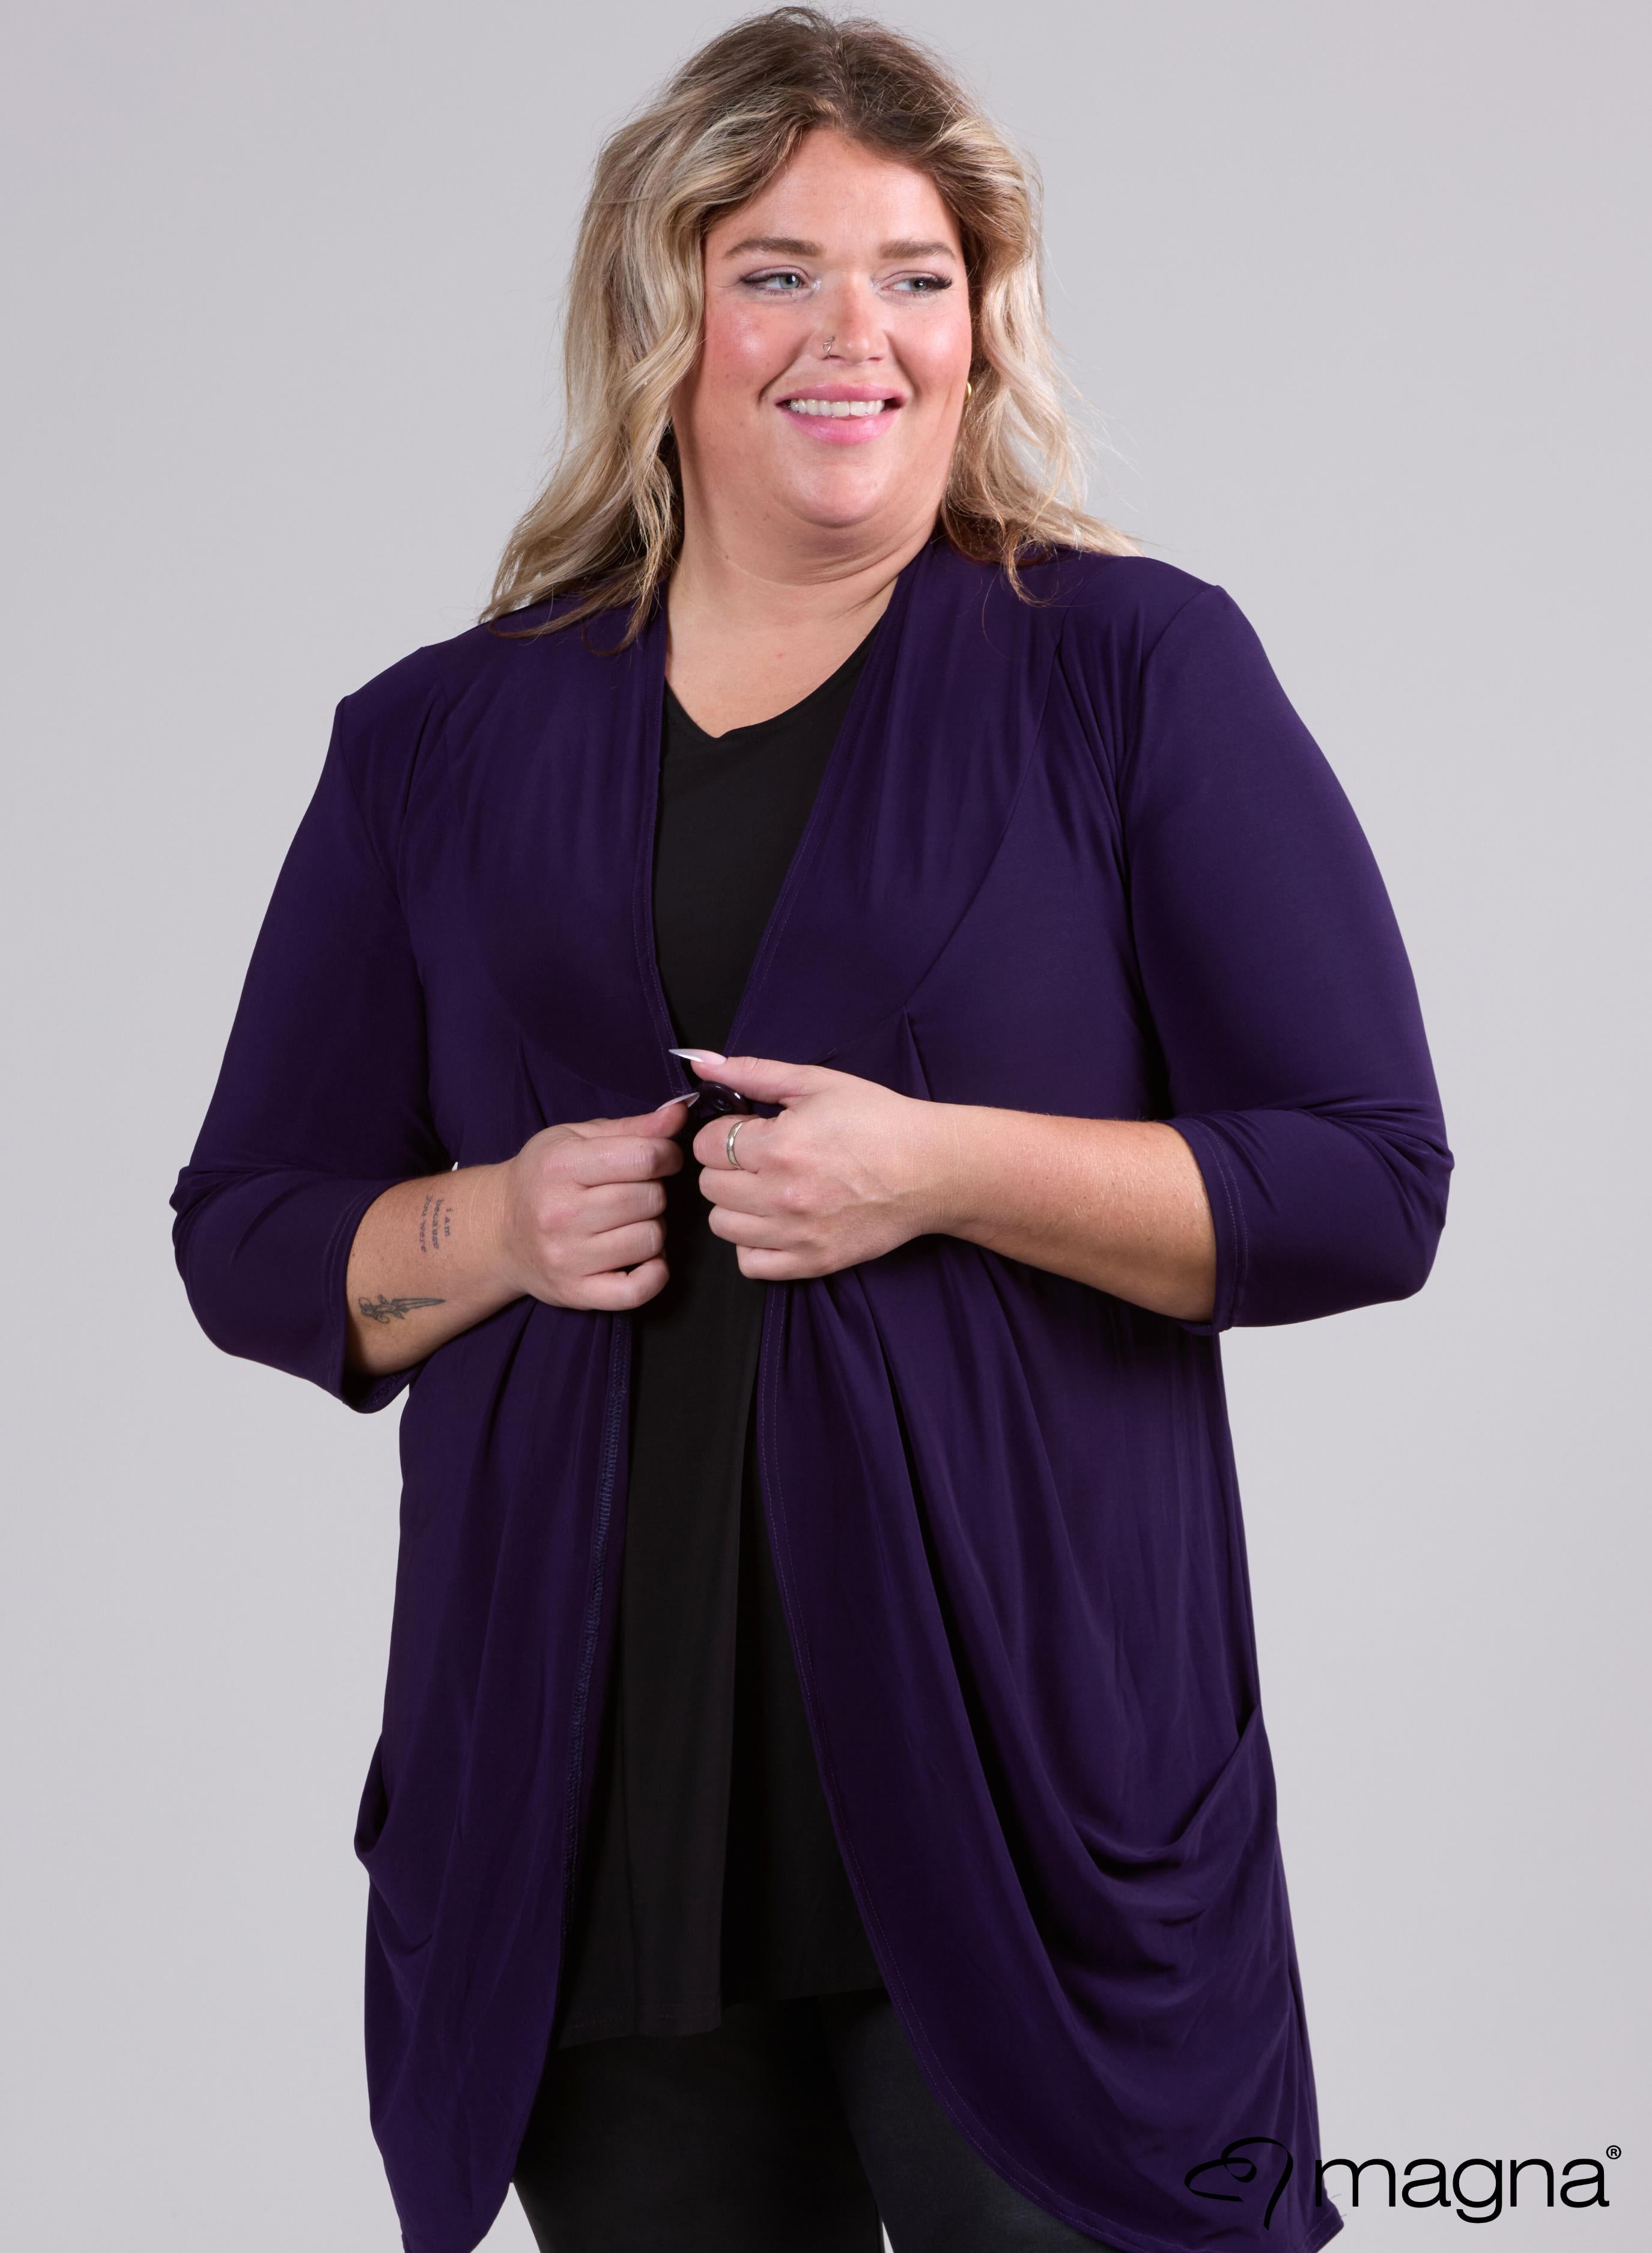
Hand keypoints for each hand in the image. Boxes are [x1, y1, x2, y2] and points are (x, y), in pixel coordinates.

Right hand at [492, 1098, 689, 1309]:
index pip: (645, 1157)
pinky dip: (655, 1274)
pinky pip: (638, 1290)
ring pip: (650, 1240)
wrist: (497, 1230)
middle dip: (654, 1191)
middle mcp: (560, 1213)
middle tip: (635, 1192)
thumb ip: (632, 1127)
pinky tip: (646, 1258)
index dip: (667, 1155)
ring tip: (630, 1222)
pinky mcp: (576, 1292)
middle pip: (651, 1199)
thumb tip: (679, 1112)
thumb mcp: (576, 1138)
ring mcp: (567, 1257)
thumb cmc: (544, 1177)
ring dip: (652, 1229)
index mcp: (561, 1165)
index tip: (661, 1159)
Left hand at [684, 1052, 947, 1280]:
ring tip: (767, 1189)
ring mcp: (796, 1234)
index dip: (723, 1132)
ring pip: (722, 1225)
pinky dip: (753, 1244)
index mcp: (779, 1147)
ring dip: (737, 1205)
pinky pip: (750, 1264)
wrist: (931, 1168)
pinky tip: (775, 1221)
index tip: (750, 1131)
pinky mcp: (812, 1262)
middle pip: (709, 1186)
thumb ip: (753, 1072)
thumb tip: (699, 1061)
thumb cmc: (879, 1121)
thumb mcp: (817, 1083)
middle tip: (759, 1158)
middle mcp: (781, 1195)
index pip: (706, 1145)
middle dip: (727, 1166)